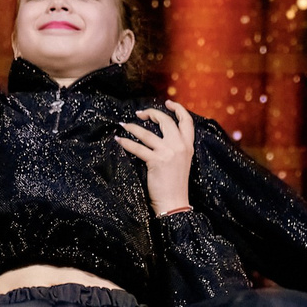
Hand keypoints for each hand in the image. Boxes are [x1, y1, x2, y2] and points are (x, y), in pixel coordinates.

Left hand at [113, 100, 197, 215]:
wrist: (175, 203)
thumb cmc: (176, 186)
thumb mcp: (181, 163)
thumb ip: (176, 148)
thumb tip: (160, 138)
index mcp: (188, 146)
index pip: (187, 121)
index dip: (177, 108)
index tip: (167, 102)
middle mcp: (179, 146)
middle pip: (166, 121)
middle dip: (152, 113)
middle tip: (140, 114)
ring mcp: (168, 153)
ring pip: (148, 133)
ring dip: (133, 127)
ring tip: (124, 125)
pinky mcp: (156, 161)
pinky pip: (138, 148)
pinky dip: (126, 142)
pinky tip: (119, 140)